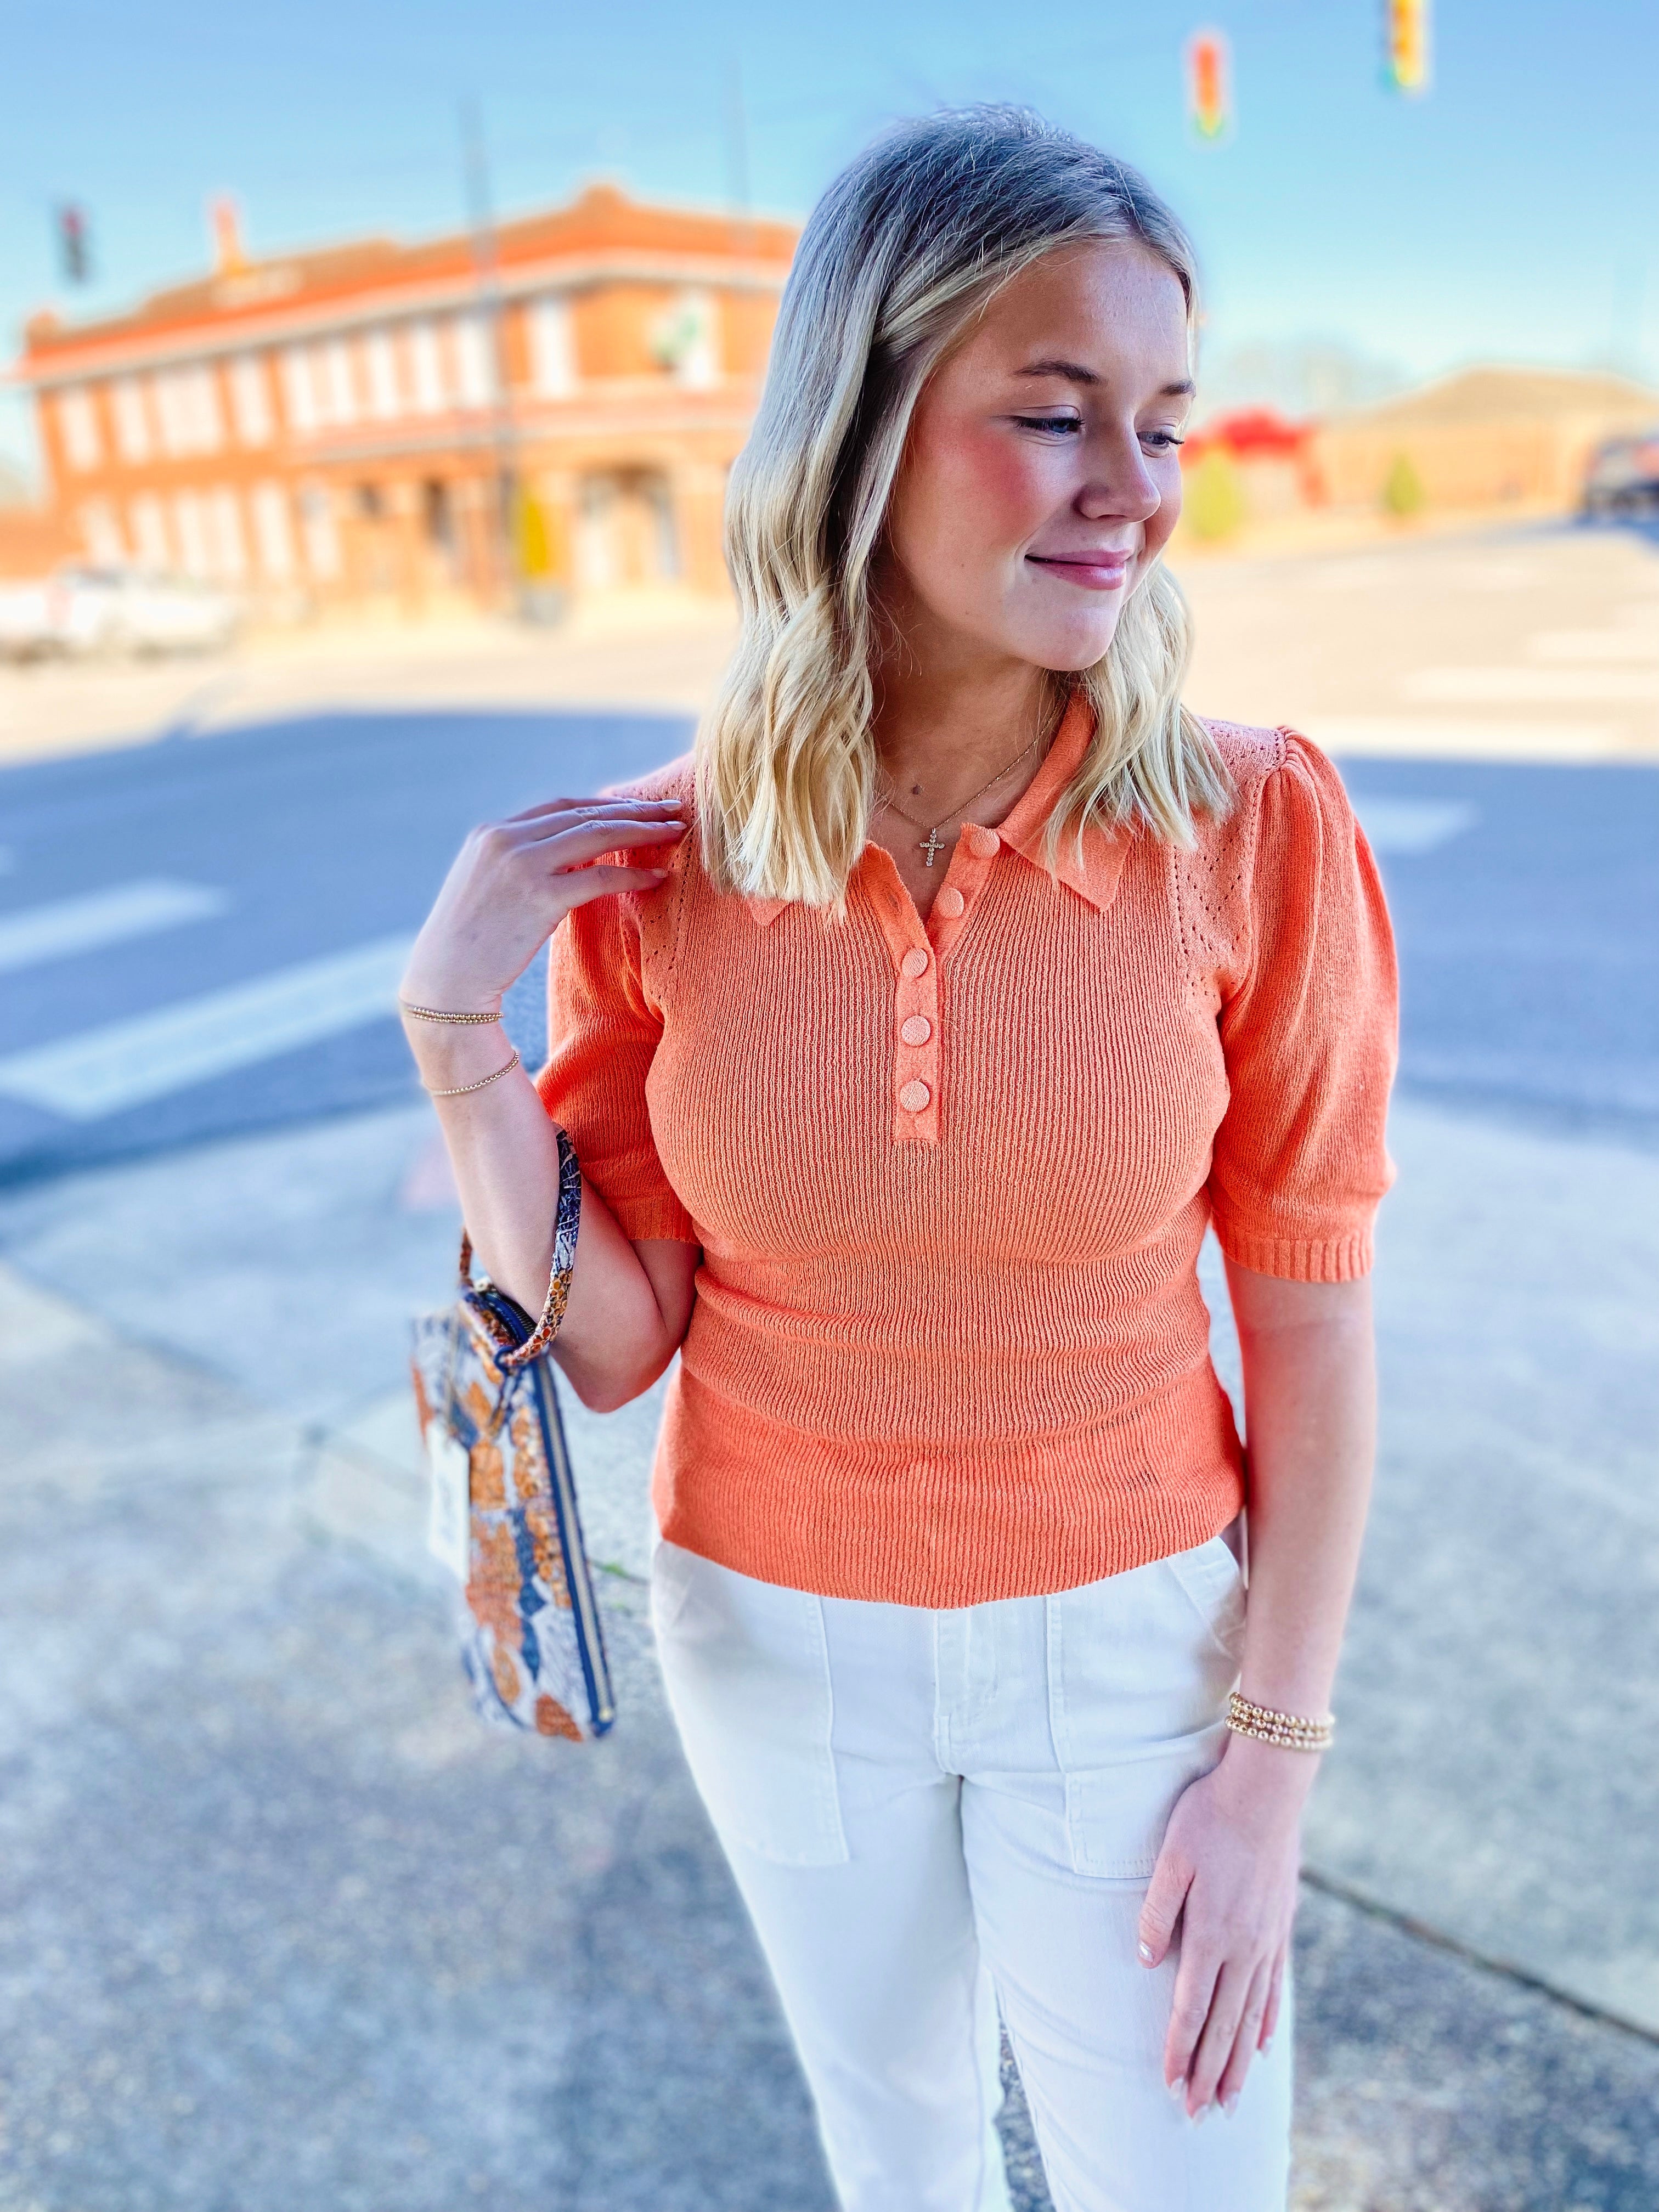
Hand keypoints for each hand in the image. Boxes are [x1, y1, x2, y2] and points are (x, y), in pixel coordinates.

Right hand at [400, 795, 685, 1011]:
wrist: (445, 980)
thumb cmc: (470, 944)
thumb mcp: (489, 887)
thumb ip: (522, 864)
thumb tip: (570, 862)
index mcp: (493, 832)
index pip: (561, 806)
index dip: (605, 804)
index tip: (638, 807)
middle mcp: (505, 839)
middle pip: (584, 813)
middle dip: (634, 809)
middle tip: (672, 808)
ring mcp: (522, 865)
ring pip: (597, 834)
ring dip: (642, 830)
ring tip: (677, 831)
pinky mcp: (539, 896)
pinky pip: (599, 877)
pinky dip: (633, 875)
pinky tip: (659, 877)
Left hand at [1136, 1737, 1309, 2119]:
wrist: (1267, 1790)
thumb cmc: (1209, 1817)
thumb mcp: (1170, 1858)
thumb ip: (1157, 1913)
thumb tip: (1146, 1964)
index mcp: (1211, 1934)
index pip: (1191, 2008)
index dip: (1179, 2050)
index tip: (1168, 2085)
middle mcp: (1243, 1948)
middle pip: (1223, 2026)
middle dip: (1206, 2073)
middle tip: (1196, 2115)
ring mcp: (1267, 1941)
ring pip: (1250, 2017)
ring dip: (1237, 2063)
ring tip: (1228, 2100)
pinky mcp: (1281, 1928)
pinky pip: (1274, 1988)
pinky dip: (1265, 2023)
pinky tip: (1259, 2045)